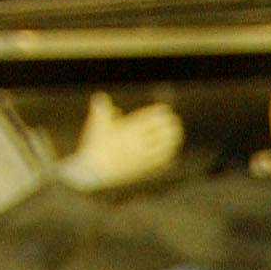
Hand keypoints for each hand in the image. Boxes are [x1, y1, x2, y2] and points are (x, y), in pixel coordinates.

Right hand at [56, 93, 185, 190]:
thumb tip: (101, 97)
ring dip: (172, 140)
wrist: (93, 172)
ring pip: (164, 147)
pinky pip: (160, 162)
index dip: (160, 114)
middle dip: (170, 125)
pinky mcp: (143, 169)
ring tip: (176, 135)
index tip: (165, 110)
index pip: (151, 119)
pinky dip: (167, 156)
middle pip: (161, 133)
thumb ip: (101, 109)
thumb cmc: (94, 146)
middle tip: (174, 120)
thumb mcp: (96, 124)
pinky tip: (171, 154)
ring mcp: (143, 157)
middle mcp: (139, 143)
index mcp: (129, 130)